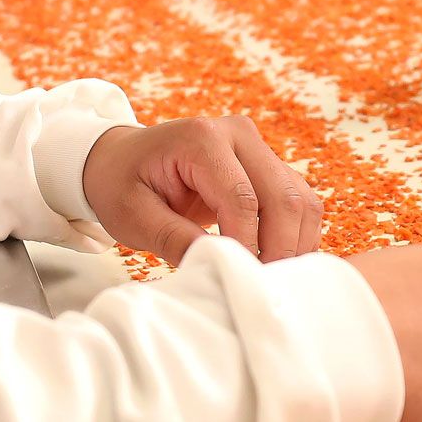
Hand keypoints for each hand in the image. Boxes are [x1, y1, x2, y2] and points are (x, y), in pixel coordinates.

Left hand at [81, 117, 321, 262]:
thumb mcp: (132, 215)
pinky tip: (274, 260)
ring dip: (294, 243)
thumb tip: (219, 266)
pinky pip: (298, 200)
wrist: (121, 158)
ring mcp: (257, 147)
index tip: (237, 279)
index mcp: (202, 138)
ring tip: (271, 277)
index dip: (246, 244)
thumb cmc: (122, 183)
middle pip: (284, 196)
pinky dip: (295, 234)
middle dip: (281, 248)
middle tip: (263, 287)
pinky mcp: (267, 164)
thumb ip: (174, 239)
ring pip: (301, 199)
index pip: (243, 198)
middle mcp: (239, 134)